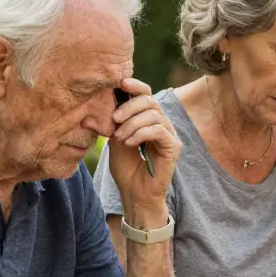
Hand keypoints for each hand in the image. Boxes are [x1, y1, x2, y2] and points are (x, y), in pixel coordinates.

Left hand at [110, 78, 181, 207]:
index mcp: (148, 119)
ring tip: (120, 137)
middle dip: (129, 107)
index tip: (120, 83)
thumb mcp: (115, 138)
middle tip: (114, 119)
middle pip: (149, 101)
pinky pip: (159, 130)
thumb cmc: (126, 168)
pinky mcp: (173, 147)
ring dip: (132, 123)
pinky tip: (130, 142)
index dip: (135, 86)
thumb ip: (115, 120)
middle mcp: (162, 123)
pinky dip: (141, 133)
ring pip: (153, 115)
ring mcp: (169, 135)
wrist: (135, 193)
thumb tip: (102, 100)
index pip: (146, 94)